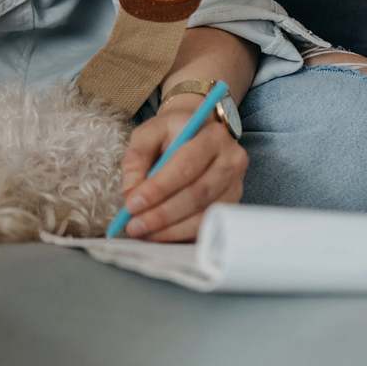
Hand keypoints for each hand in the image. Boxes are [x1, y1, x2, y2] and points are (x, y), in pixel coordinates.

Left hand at [117, 97, 246, 241]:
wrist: (201, 130)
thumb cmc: (174, 131)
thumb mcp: (150, 132)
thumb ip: (136, 158)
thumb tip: (130, 193)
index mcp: (212, 135)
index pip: (185, 166)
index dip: (158, 188)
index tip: (131, 204)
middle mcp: (231, 160)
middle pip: (197, 193)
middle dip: (162, 214)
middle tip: (134, 225)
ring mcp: (235, 184)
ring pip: (204, 214)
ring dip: (171, 229)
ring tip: (144, 233)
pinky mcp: (232, 203)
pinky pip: (207, 224)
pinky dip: (182, 233)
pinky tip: (161, 234)